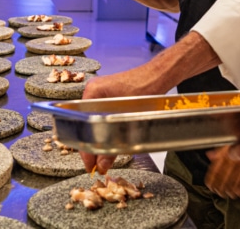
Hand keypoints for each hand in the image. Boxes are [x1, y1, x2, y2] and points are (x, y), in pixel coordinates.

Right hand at [77, 33, 220, 173]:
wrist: (159, 75)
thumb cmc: (146, 87)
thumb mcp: (129, 118)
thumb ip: (116, 142)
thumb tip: (102, 164)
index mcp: (92, 92)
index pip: (80, 125)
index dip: (84, 148)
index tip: (89, 164)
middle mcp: (93, 93)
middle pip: (86, 126)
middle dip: (92, 146)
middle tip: (97, 164)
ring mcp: (102, 96)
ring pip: (95, 124)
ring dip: (100, 140)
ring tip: (104, 157)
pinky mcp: (111, 100)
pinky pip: (104, 119)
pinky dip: (107, 132)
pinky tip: (112, 144)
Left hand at [205, 146, 239, 198]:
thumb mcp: (229, 137)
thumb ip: (218, 148)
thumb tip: (209, 155)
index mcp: (228, 149)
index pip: (217, 167)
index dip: (213, 178)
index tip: (210, 185)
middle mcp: (237, 155)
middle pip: (227, 175)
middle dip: (222, 186)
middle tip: (219, 193)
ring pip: (239, 179)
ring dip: (233, 189)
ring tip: (230, 194)